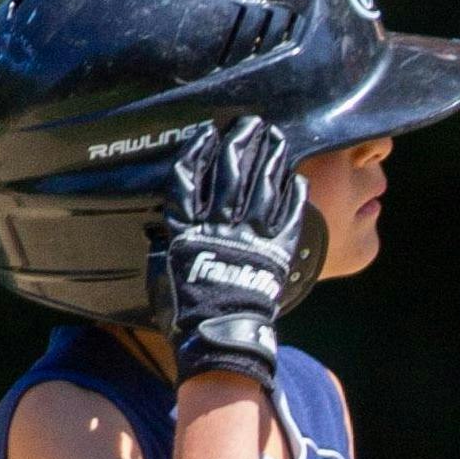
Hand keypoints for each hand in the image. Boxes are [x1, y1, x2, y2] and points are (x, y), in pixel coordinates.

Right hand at [146, 117, 305, 386]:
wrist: (219, 335)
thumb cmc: (184, 308)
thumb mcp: (162, 268)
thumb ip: (167, 239)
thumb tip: (171, 221)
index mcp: (186, 227)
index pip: (190, 177)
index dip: (199, 151)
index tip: (208, 132)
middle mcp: (219, 224)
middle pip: (231, 172)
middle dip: (241, 143)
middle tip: (250, 124)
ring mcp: (250, 236)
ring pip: (262, 187)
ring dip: (270, 159)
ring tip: (276, 138)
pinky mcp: (276, 252)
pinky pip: (288, 216)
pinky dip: (293, 195)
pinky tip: (297, 177)